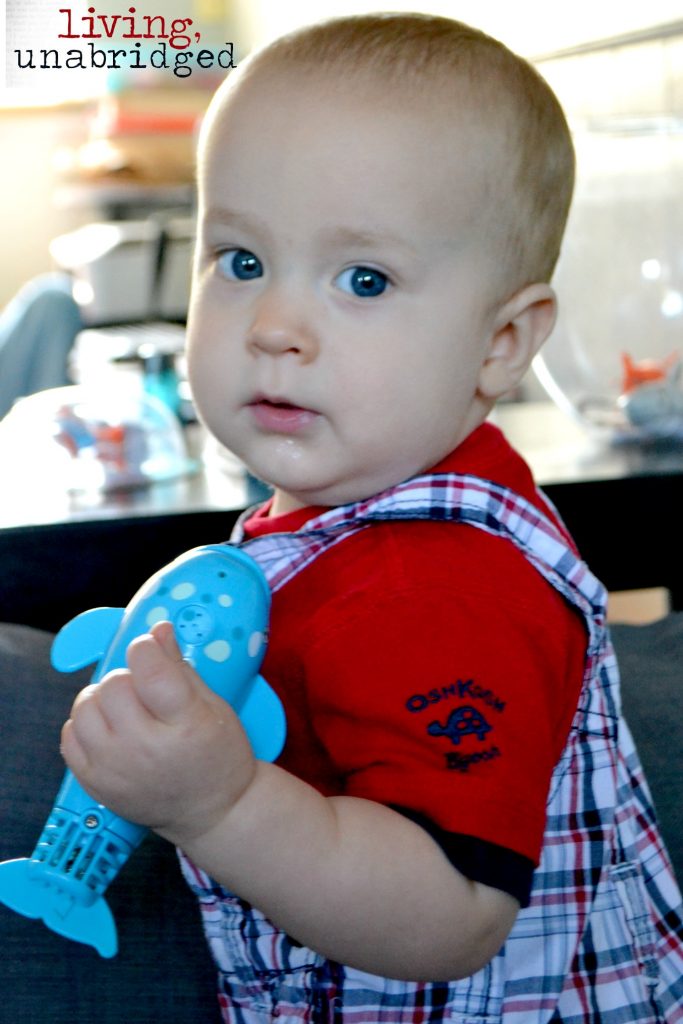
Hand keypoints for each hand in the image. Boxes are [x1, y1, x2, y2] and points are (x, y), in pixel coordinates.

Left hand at [60, 621, 256, 843]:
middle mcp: (146, 749)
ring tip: (124, 709)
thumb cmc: (218, 757)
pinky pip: (69, 737)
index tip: (150, 649)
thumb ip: (180, 666)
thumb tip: (158, 631)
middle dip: (128, 677)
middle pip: (113, 685)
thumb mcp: (214, 705)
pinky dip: (85, 726)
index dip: (145, 648)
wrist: (211, 811)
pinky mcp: (96, 784)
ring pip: (85, 708)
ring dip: (102, 699)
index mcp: (185, 725)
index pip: (149, 670)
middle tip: (144, 690)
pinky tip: (109, 729)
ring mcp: (116, 769)